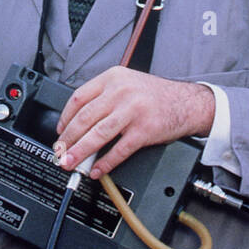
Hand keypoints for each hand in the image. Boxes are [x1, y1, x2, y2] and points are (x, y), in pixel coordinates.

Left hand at [53, 66, 214, 178]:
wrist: (188, 103)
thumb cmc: (157, 95)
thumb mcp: (127, 83)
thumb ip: (104, 96)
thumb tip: (79, 122)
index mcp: (113, 78)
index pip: (79, 98)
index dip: (65, 118)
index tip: (60, 131)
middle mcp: (121, 92)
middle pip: (84, 118)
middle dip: (68, 139)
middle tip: (60, 152)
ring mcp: (133, 111)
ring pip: (97, 135)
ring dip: (80, 152)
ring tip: (70, 163)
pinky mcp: (144, 130)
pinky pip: (119, 150)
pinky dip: (105, 163)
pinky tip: (97, 170)